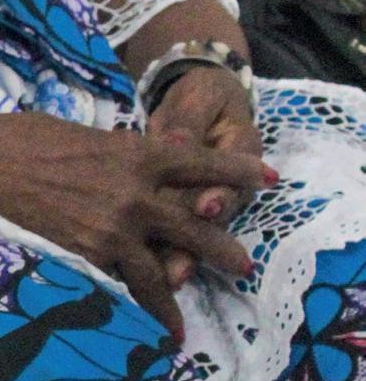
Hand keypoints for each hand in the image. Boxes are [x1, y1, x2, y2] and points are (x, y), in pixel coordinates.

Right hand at [0, 106, 263, 338]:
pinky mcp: (84, 257)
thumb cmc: (25, 140)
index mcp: (138, 155)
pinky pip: (117, 288)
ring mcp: (112, 231)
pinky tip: (134, 329)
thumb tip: (147, 164)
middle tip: (243, 267)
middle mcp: (135, 195)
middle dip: (222, 250)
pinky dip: (127, 310)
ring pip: (160, 272)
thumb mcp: (88, 137)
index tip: (268, 179)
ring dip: (176, 299)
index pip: (202, 164)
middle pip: (196, 226)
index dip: (238, 171)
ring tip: (184, 325)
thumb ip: (124, 155)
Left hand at [146, 66, 266, 284]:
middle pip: (211, 219)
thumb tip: (178, 143)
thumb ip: (188, 122)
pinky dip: (155, 252)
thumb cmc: (200, 98)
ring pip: (190, 233)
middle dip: (194, 246)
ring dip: (178, 259)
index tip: (206, 209)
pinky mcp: (180, 209)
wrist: (199, 101)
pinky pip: (168, 232)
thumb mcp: (198, 99)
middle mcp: (229, 184)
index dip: (219, 196)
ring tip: (165, 282)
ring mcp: (206, 201)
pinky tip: (138, 274)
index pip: (231, 178)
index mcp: (242, 149)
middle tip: (178, 271)